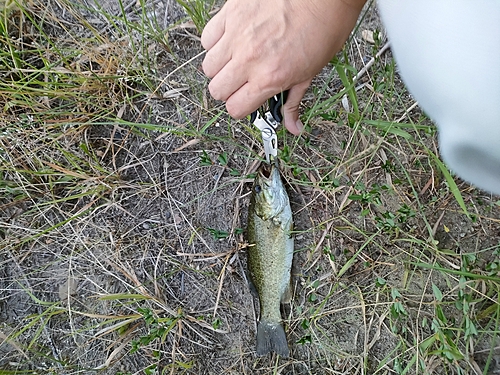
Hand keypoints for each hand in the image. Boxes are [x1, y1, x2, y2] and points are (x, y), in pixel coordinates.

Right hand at [201, 0, 364, 134]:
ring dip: (221, 67)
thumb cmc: (324, 27)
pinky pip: (208, 37)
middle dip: (229, 90)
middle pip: (217, 90)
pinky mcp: (232, 12)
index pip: (235, 108)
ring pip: (208, 66)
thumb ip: (293, 101)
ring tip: (237, 60)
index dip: (241, 107)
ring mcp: (237, 34)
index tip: (246, 101)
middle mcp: (249, 58)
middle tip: (242, 82)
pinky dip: (216, 42)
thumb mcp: (311, 72)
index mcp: (270, 78)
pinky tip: (232, 40)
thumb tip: (293, 126)